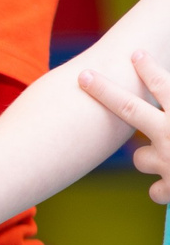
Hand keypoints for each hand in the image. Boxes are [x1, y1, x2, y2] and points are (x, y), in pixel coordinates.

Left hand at [82, 48, 169, 206]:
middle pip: (130, 109)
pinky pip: (156, 190)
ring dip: (153, 158)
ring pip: (141, 157)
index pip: (163, 86)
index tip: (135, 53)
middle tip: (84, 76)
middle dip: (105, 90)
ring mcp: (169, 161)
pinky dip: (165, 189)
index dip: (149, 69)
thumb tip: (164, 96)